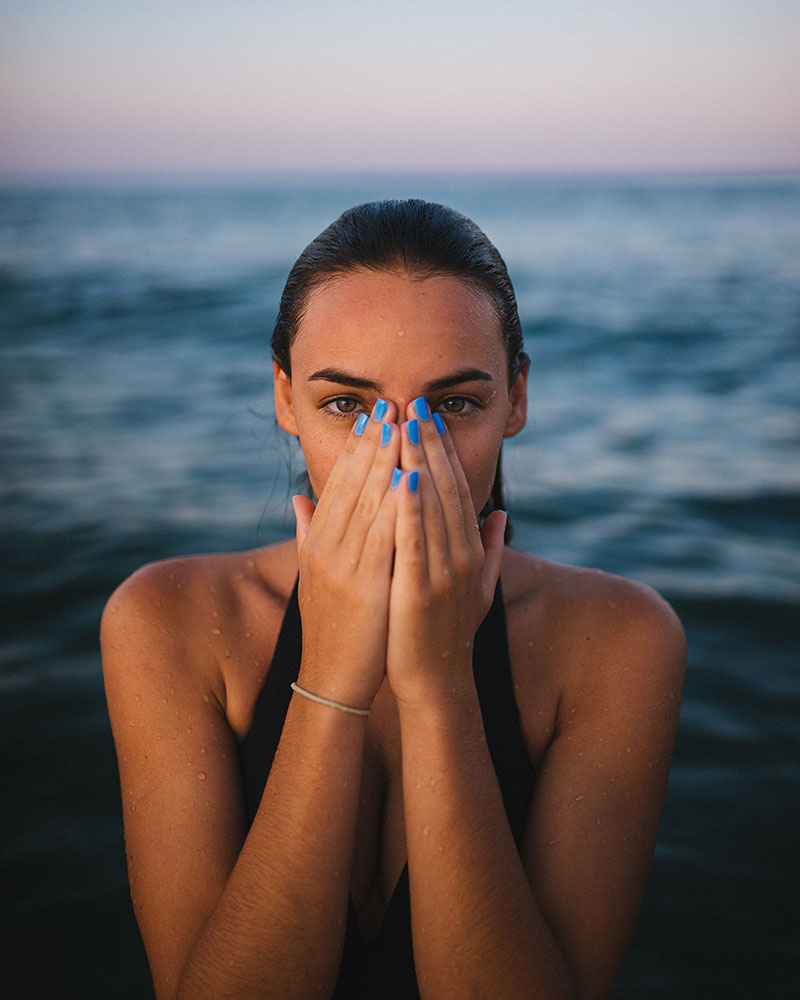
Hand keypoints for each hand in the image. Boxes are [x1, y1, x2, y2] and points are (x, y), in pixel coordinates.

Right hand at [293, 400, 400, 708]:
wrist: (332, 679)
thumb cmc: (332, 627)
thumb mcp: (313, 575)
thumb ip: (307, 533)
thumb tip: (300, 498)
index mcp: (318, 543)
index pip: (338, 485)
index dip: (356, 449)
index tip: (372, 416)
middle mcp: (327, 548)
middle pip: (352, 484)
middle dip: (374, 442)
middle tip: (391, 404)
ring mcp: (344, 566)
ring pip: (367, 502)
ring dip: (386, 460)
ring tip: (401, 425)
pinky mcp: (365, 587)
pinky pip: (382, 538)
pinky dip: (395, 506)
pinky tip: (409, 478)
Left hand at [385, 397, 505, 705]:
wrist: (437, 683)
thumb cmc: (450, 634)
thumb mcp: (477, 588)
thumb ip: (489, 548)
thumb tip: (499, 513)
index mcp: (469, 551)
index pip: (457, 490)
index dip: (443, 451)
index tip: (428, 416)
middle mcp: (461, 555)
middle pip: (445, 488)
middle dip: (428, 443)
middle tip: (413, 403)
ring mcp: (443, 572)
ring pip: (430, 506)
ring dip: (416, 461)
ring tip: (403, 424)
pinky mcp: (420, 591)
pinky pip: (413, 540)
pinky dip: (408, 507)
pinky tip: (399, 476)